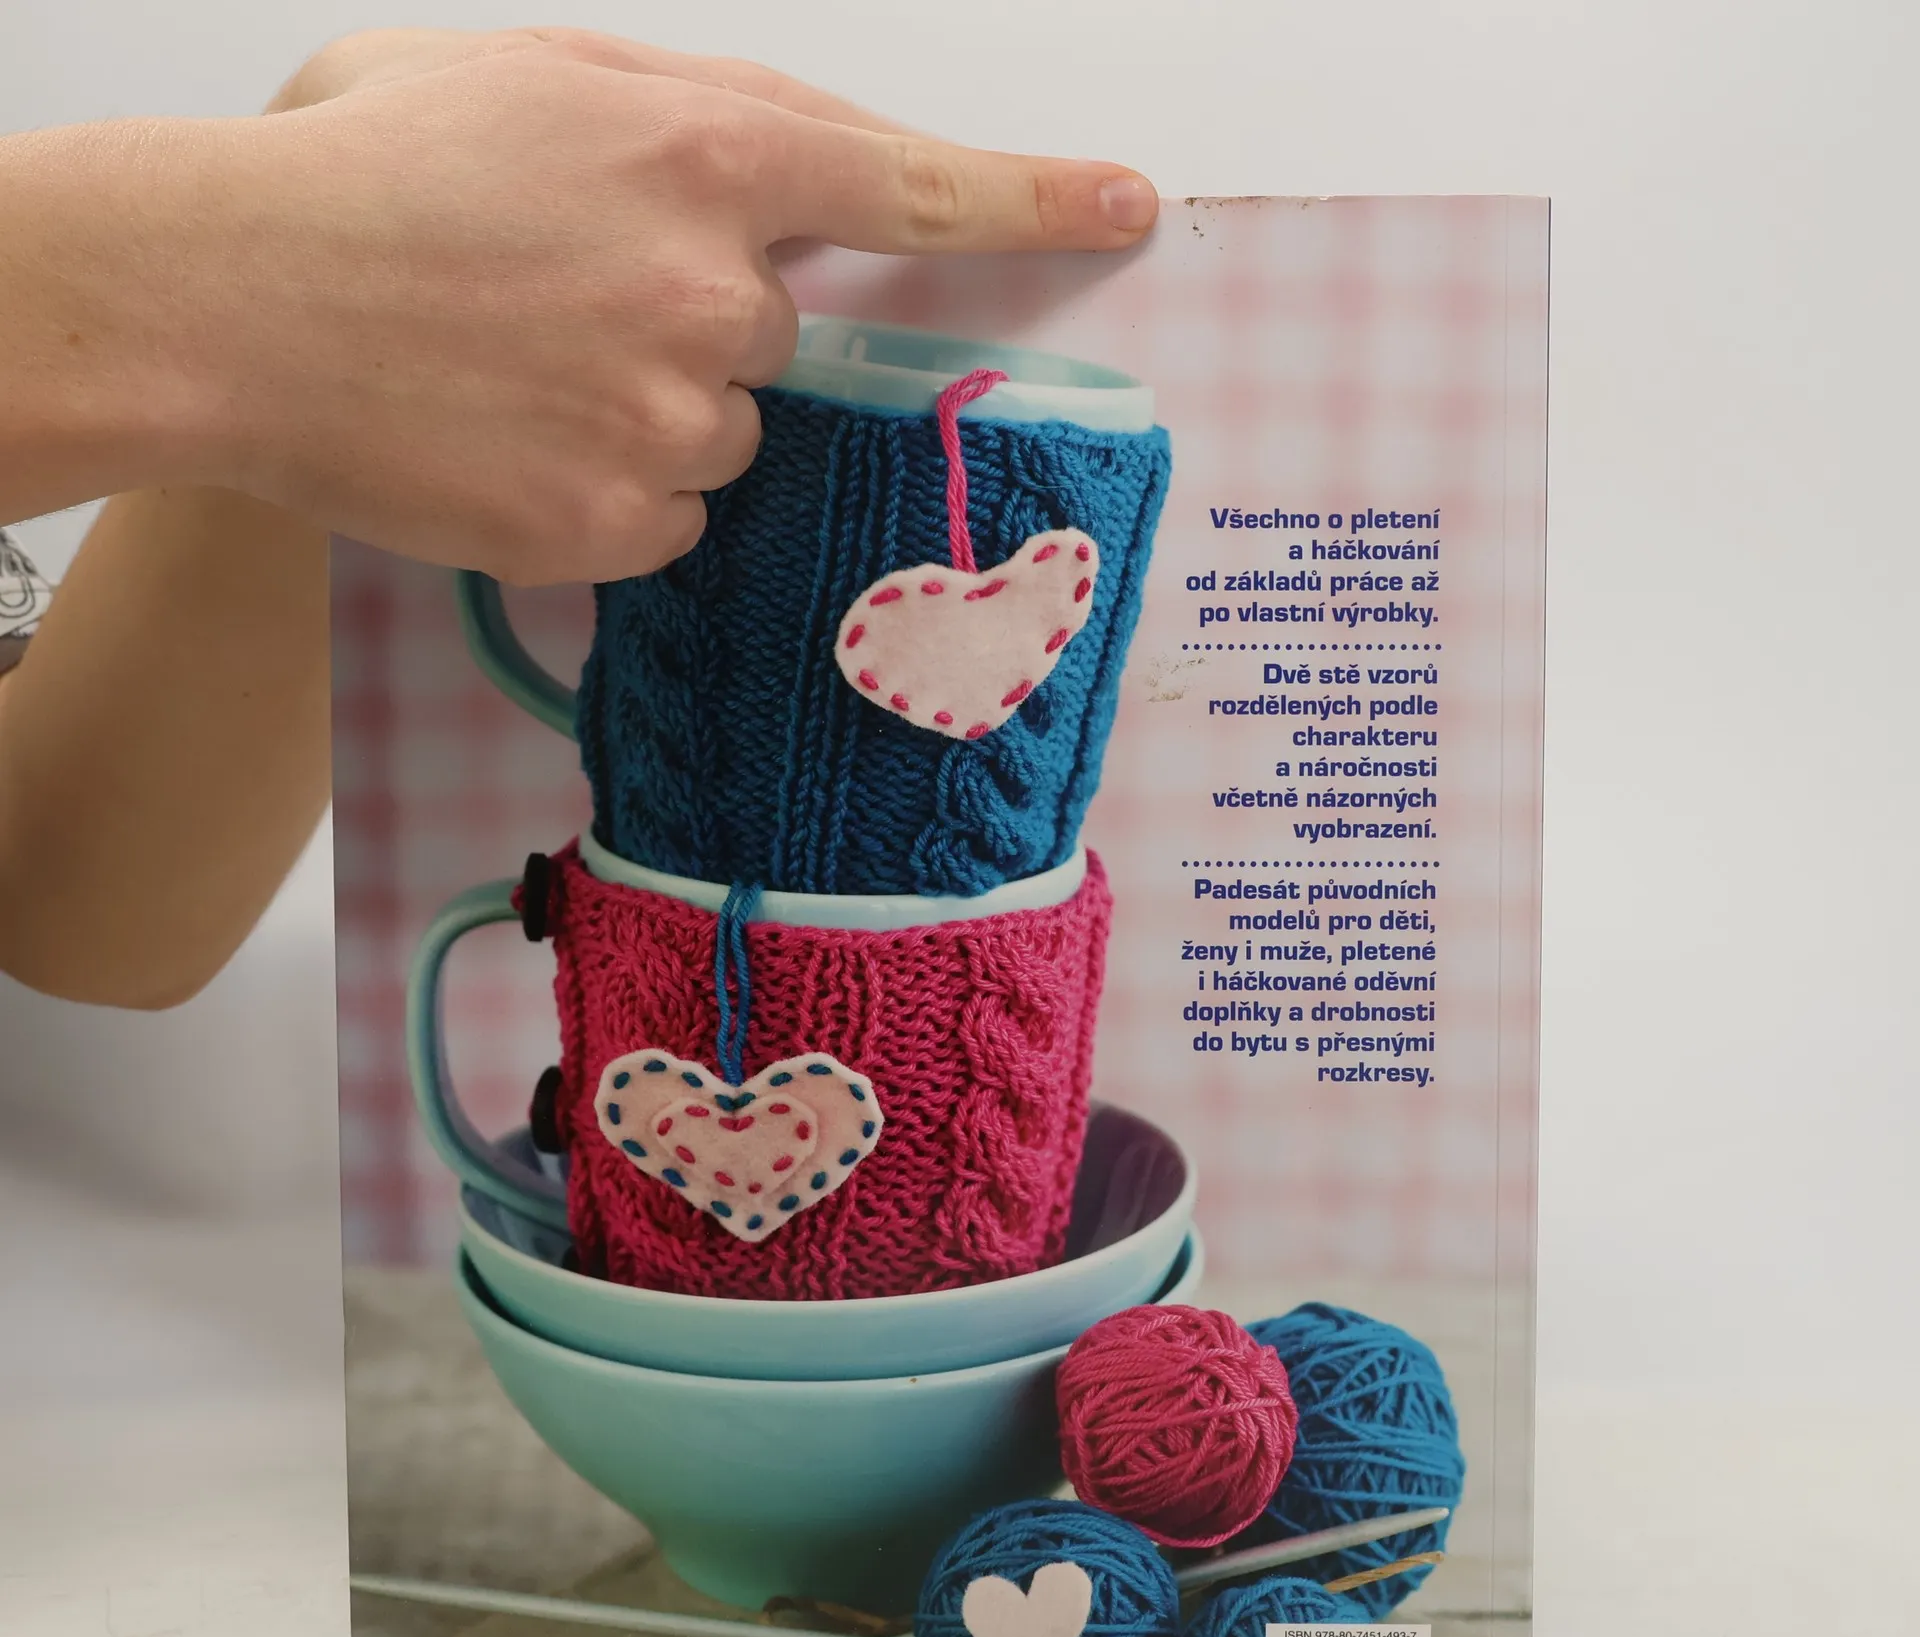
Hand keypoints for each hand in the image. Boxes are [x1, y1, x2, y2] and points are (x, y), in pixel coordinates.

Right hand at [154, 32, 1160, 583]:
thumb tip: (774, 184)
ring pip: (724, 442)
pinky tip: (511, 446)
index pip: (907, 182)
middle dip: (698, 328)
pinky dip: (608, 492)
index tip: (1129, 205)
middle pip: (781, 344)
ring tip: (514, 375)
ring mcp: (670, 424)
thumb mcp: (521, 75)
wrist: (222, 308)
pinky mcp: (618, 526)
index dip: (1030, 195)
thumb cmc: (355, 169)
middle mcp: (710, 296)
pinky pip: (668, 523)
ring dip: (650, 417)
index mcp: (699, 152)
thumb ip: (674, 116)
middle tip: (562, 302)